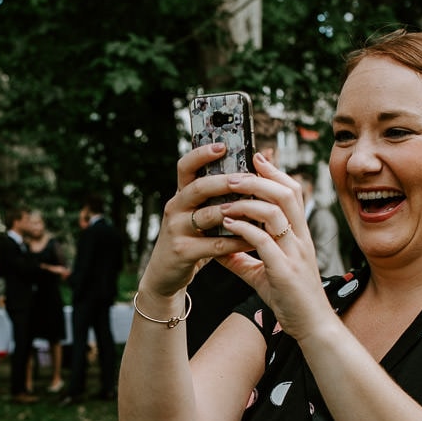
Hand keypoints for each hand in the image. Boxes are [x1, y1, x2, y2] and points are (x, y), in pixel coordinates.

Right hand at [138, 142, 257, 298]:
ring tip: (256, 209)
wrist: (165, 274)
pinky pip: (215, 245)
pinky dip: (237, 241)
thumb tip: (253, 165)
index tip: (221, 146)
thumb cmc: (191, 239)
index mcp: (181, 195)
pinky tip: (254, 240)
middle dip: (223, 181)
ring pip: (207, 215)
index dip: (201, 154)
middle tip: (247, 178)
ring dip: (234, 212)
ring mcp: (176, 229)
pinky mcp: (183, 251)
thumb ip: (219, 194)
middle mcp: (176, 208)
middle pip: (197, 187)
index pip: (185, 167)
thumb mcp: (198, 213)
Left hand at [208, 154, 335, 340]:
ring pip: (276, 212)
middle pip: (286, 193)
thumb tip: (218, 247)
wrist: (311, 327)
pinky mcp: (285, 270)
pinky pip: (265, 241)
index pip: (292, 192)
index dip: (275, 172)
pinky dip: (244, 228)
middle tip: (234, 171)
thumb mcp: (263, 274)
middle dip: (259, 177)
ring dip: (248, 199)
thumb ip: (243, 258)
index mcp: (299, 235)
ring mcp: (295, 253)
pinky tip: (227, 223)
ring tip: (225, 195)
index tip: (255, 158)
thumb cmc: (290, 299)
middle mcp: (300, 239)